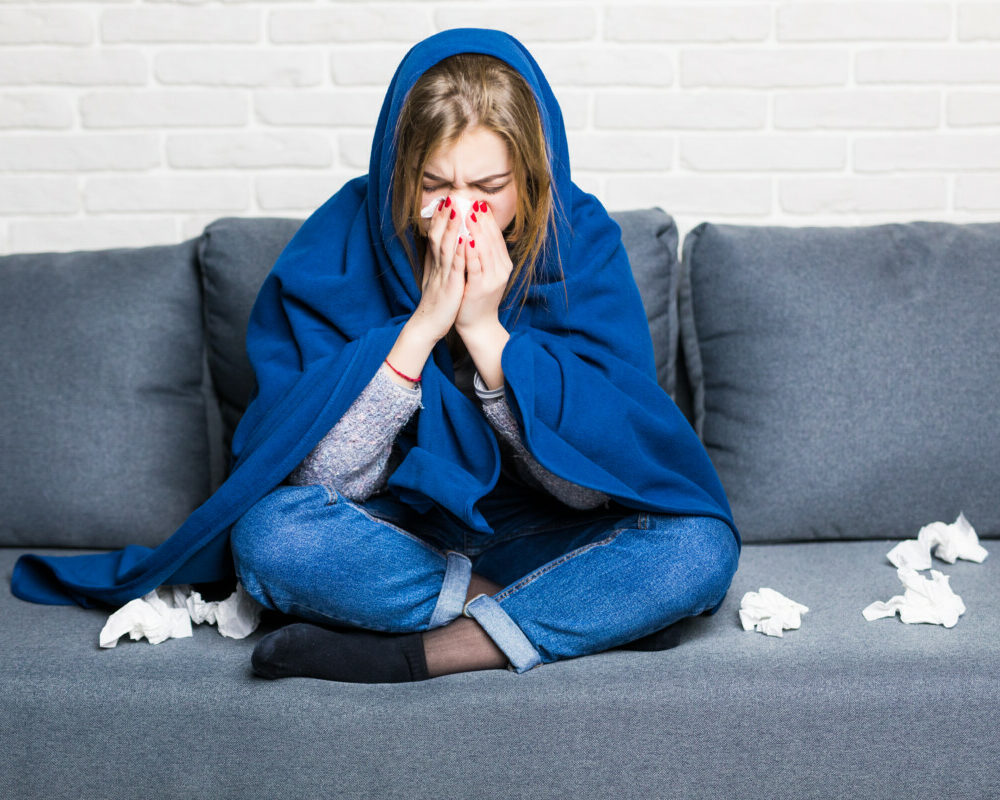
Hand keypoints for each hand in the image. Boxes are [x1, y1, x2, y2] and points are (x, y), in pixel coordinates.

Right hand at [410, 196, 466, 341]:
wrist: (427, 326)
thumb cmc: (434, 303)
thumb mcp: (433, 279)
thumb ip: (434, 262)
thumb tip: (434, 246)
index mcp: (435, 264)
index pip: (436, 237)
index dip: (440, 219)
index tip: (445, 202)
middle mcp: (437, 267)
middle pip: (439, 237)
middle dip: (444, 217)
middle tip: (450, 198)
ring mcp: (443, 276)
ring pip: (447, 248)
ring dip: (452, 229)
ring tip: (457, 211)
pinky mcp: (451, 287)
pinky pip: (456, 267)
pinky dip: (460, 253)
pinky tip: (467, 240)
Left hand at [454, 200, 513, 335]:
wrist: (477, 324)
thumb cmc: (477, 297)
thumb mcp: (484, 273)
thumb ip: (483, 254)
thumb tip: (476, 232)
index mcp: (502, 265)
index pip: (496, 237)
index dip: (488, 220)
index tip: (479, 204)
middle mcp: (501, 270)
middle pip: (492, 240)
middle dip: (482, 220)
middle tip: (473, 202)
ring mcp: (491, 279)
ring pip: (485, 250)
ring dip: (477, 231)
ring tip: (469, 214)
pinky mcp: (479, 287)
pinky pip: (475, 266)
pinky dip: (471, 252)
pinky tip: (465, 240)